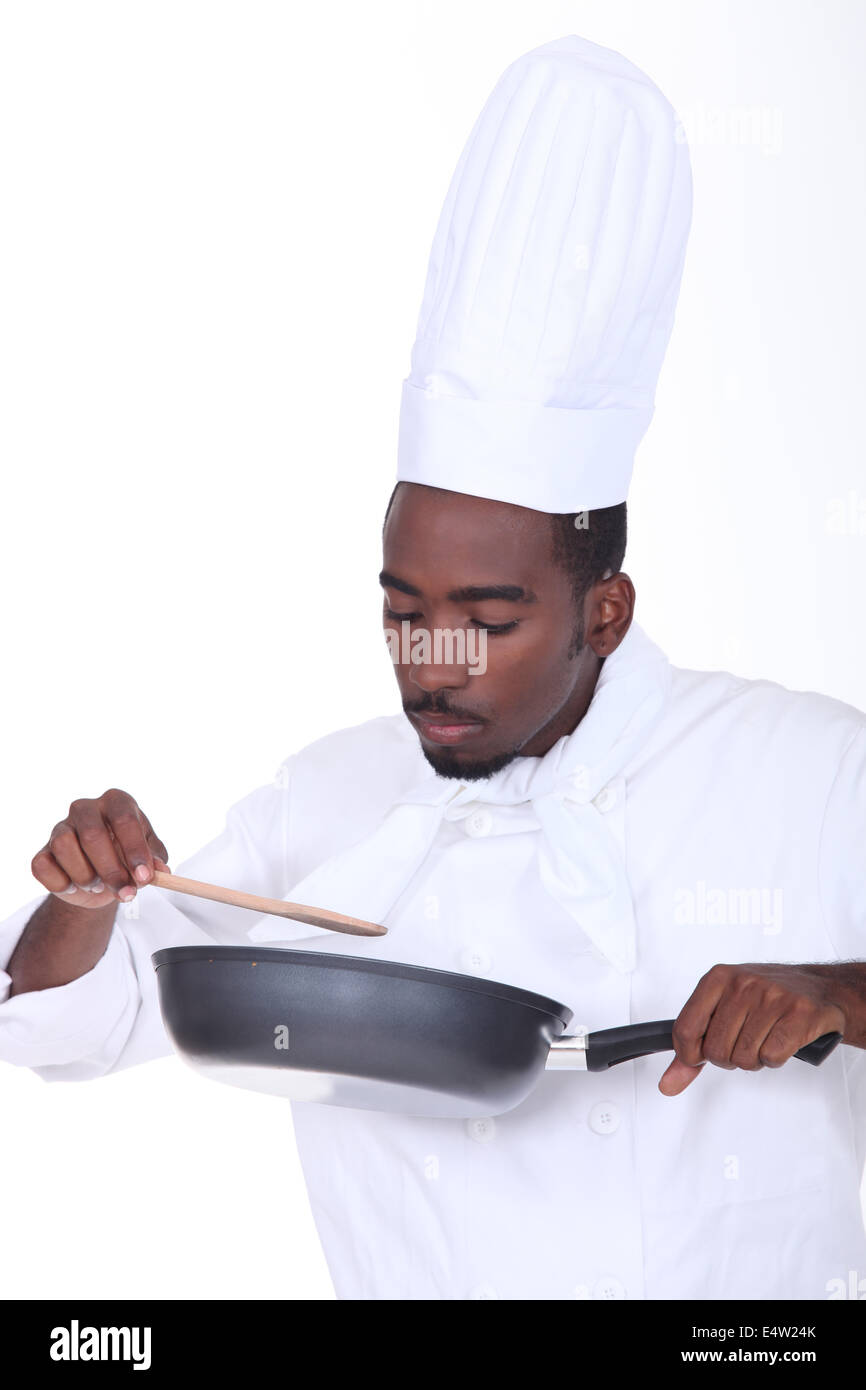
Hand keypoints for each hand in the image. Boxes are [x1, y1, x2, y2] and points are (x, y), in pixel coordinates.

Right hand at [31, 789, 168, 908]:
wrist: (100, 880)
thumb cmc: (127, 859)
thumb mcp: (148, 859)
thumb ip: (155, 861)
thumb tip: (160, 870)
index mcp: (116, 802)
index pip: (124, 819)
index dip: (135, 849)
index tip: (144, 877)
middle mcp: (86, 808)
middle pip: (92, 834)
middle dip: (111, 870)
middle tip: (126, 893)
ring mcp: (60, 827)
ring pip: (64, 846)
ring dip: (85, 876)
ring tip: (99, 885)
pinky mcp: (43, 850)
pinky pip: (42, 865)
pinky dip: (61, 883)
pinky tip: (75, 886)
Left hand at [659, 962, 846, 1095]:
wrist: (820, 988)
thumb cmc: (766, 999)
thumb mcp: (723, 1008)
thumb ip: (692, 1047)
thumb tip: (668, 1084)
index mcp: (718, 978)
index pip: (684, 1030)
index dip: (690, 1054)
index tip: (701, 1055)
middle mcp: (743, 983)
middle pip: (715, 1051)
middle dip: (729, 1057)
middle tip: (744, 1042)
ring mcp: (772, 997)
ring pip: (744, 1057)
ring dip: (754, 1058)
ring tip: (765, 1038)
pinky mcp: (800, 1013)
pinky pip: (771, 1057)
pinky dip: (776, 1058)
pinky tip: (782, 1040)